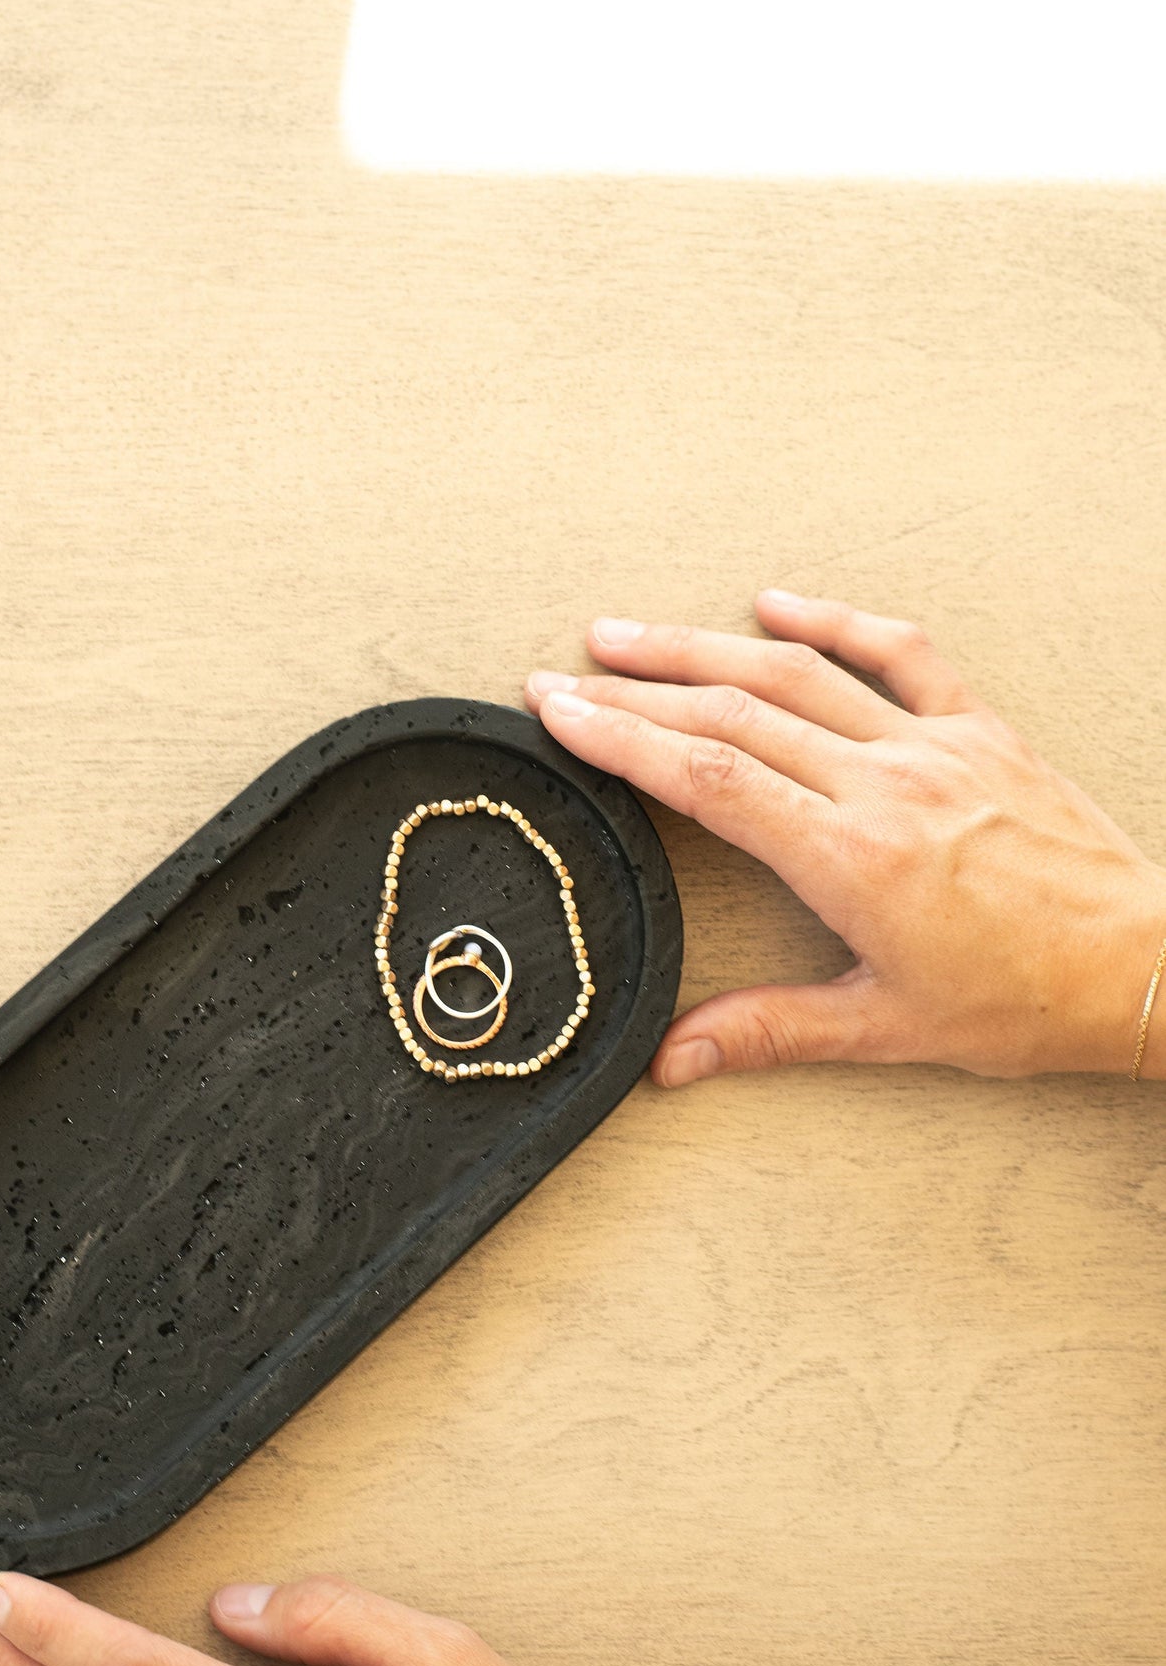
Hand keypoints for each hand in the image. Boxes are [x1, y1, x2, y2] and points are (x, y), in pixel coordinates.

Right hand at [526, 591, 1165, 1086]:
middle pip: (735, 712)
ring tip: (628, 633)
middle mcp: (887, 785)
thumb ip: (769, 1031)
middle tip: (561, 674)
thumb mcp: (886, 1028)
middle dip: (637, 687)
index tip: (559, 712)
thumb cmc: (1027, 1003)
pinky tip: (778, 604)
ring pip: (799, 673)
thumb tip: (672, 1061)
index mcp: (854, 858)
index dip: (622, 737)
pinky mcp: (981, 730)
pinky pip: (899, 654)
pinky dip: (833, 621)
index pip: (710, 777)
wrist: (1146, 966)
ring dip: (704, 646)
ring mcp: (936, 747)